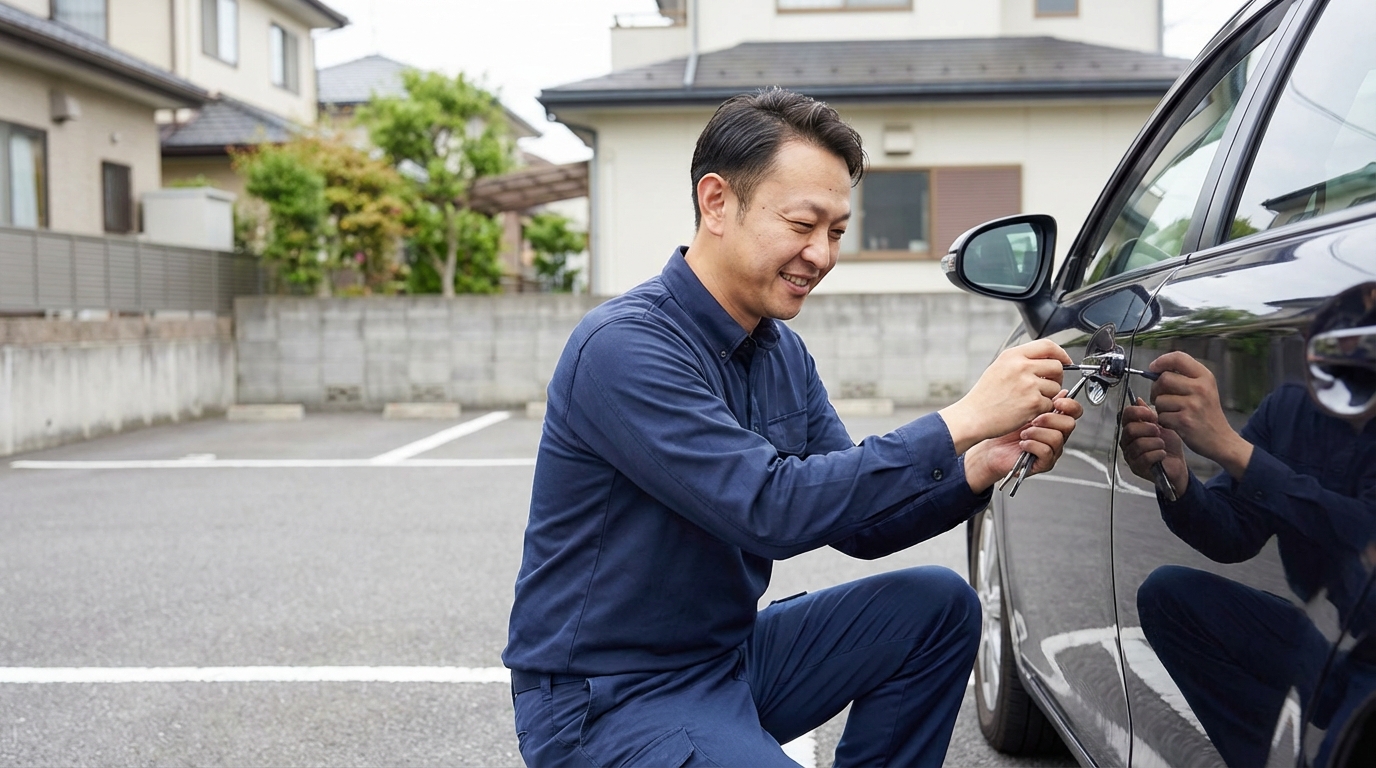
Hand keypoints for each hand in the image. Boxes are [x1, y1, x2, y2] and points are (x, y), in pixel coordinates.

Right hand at [941, 340, 1071, 453]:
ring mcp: (1028, 384)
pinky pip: (1050, 404)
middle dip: (1056, 377)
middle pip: (1056, 366)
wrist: (973, 417)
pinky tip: (1026, 410)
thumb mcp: (998, 368)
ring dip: (1048, 396)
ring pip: (1056, 387)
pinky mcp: (1033, 402)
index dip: (1061, 353)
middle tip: (1046, 386)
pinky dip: (1042, 409)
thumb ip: (1021, 361)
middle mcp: (1021, 367)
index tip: (1065, 360)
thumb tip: (1044, 360)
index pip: (1047, 346)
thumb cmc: (984, 397)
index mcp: (1013, 356)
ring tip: (1029, 400)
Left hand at [965, 390, 1082, 491]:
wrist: (990, 449)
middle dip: (1049, 419)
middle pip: (1069, 424)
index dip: (1069, 405)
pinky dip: (1033, 445)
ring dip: (1037, 433)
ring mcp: (1052, 449)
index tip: (1057, 401)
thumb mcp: (1022, 409)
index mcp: (1054, 420)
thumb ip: (1040, 400)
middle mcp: (1056, 434)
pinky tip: (1023, 443)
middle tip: (1033, 419)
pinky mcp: (1044, 463)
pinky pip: (1046, 451)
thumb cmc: (1005, 429)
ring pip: (1057, 438)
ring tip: (1023, 433)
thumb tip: (1057, 389)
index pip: (1074, 411)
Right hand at [1119, 397, 1188, 491]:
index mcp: (1132, 428)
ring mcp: (1130, 455)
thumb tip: (1139, 400)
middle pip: (1130, 429)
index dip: (1139, 412)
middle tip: (1159, 431)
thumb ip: (1150, 415)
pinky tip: (1162, 454)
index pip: (1126, 415)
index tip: (1152, 415)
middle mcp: (1127, 441)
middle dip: (1148, 429)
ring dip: (1156, 443)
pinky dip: (1157, 454)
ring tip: (1162, 445)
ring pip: (1138, 444)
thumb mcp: (1163, 426)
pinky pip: (1144, 457)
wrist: (1177, 465)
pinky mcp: (1137, 467)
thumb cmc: (1169, 446)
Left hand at [1149, 352, 1252, 479]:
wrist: (1221, 440)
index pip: (1179, 358)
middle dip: (1156, 389)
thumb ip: (1184, 377)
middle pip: (1164, 378)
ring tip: (1172, 412)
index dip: (1162, 361)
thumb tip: (1156, 369)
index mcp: (1205, 377)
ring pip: (1159, 399)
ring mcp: (1193, 405)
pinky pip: (1161, 415)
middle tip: (1160, 397)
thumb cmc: (1207, 413)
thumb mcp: (1204, 389)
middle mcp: (1200, 388)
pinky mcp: (1184, 421)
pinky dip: (1164, 420)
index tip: (1153, 368)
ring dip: (1160, 408)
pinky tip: (1175, 423)